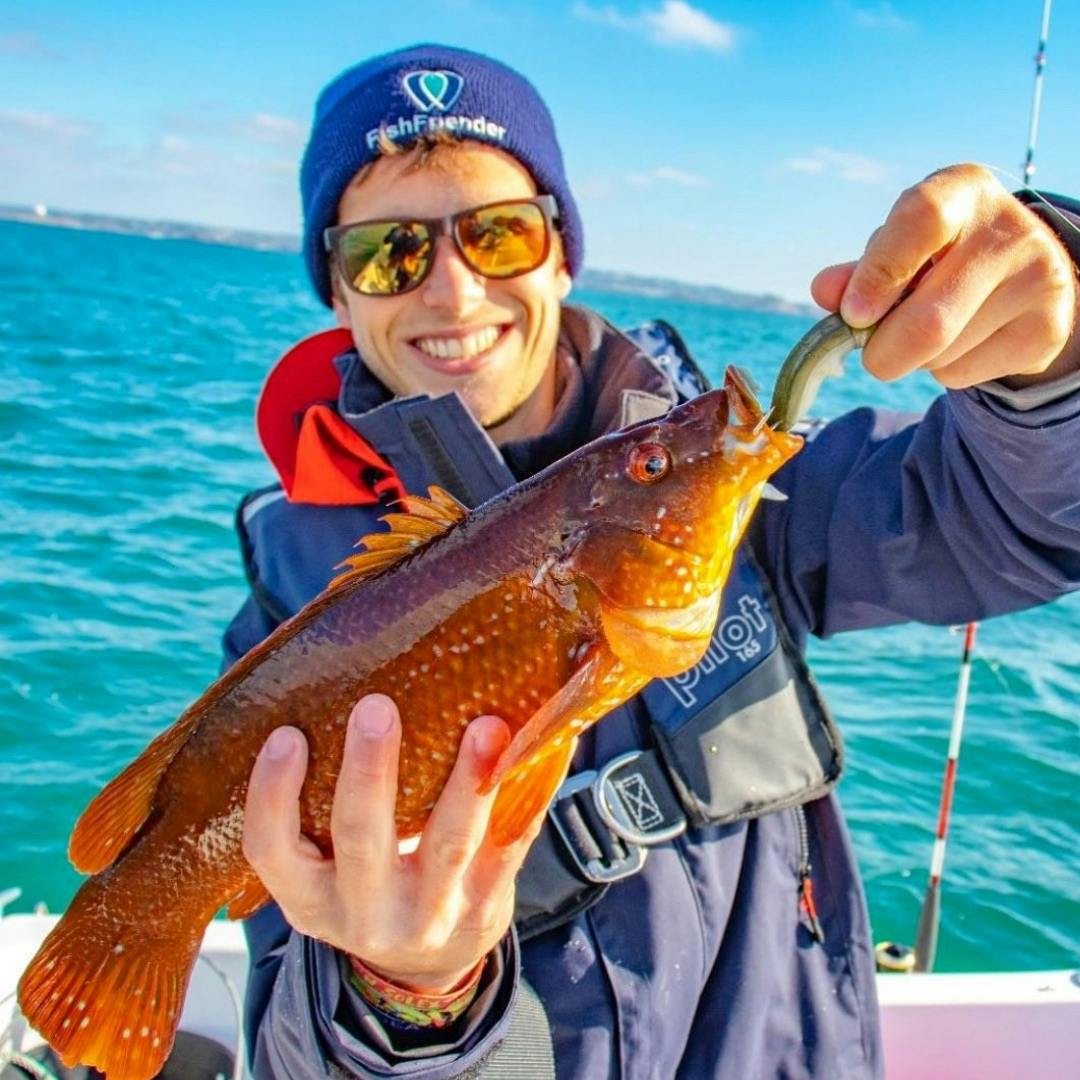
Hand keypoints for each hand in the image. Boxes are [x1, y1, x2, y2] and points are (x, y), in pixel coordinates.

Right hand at [242, 694, 548, 992]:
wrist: (427, 961)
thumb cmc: (368, 879)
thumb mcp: (325, 863)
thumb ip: (321, 795)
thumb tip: (336, 670)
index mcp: (309, 895)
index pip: (272, 849)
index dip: (273, 794)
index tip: (287, 734)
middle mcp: (363, 911)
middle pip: (361, 839)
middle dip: (369, 772)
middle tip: (375, 707)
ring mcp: (429, 912)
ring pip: (449, 844)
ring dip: (468, 781)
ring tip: (487, 727)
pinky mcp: (486, 904)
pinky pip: (512, 841)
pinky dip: (531, 790)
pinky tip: (546, 743)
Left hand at [812, 164, 1078, 389]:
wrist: (1020, 271)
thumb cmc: (937, 254)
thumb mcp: (897, 248)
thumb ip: (858, 270)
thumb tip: (825, 291)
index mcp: (964, 191)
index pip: (922, 220)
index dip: (879, 272)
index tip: (853, 314)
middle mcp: (1011, 229)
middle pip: (929, 321)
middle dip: (882, 351)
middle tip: (871, 350)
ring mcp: (1039, 280)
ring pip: (941, 355)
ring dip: (913, 359)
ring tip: (931, 328)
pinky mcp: (1047, 330)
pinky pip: (962, 375)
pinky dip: (941, 370)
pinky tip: (961, 340)